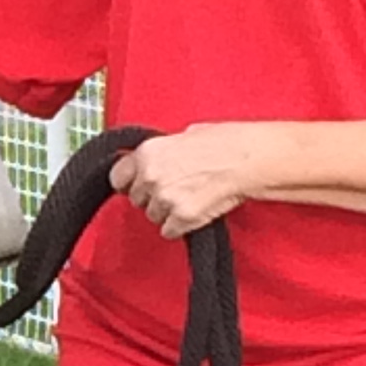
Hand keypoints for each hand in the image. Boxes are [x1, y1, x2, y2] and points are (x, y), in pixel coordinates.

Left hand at [110, 125, 261, 237]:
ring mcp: (165, 199)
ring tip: (190, 197)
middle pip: (136, 200)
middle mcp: (151, 176)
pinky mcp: (181, 218)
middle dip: (152, 197)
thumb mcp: (185, 134)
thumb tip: (157, 159)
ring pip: (153, 216)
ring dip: (167, 212)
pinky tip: (194, 211)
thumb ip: (163, 151)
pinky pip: (169, 231)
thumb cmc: (225, 143)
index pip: (117, 177)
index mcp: (148, 152)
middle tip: (174, 189)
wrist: (249, 160)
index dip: (128, 183)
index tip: (135, 186)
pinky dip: (180, 226)